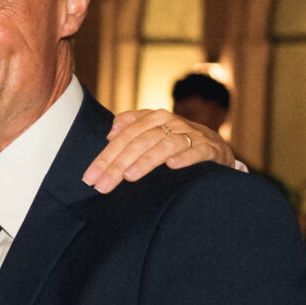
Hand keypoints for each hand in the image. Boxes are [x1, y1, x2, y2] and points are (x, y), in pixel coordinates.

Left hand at [81, 109, 231, 191]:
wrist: (216, 147)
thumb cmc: (176, 141)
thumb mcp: (152, 131)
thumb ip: (131, 127)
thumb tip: (110, 132)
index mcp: (154, 118)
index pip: (124, 138)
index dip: (105, 157)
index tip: (89, 178)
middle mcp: (172, 123)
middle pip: (139, 142)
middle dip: (118, 165)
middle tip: (103, 185)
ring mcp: (192, 135)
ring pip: (165, 145)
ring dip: (146, 160)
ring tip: (129, 176)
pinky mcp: (210, 148)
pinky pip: (197, 151)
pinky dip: (186, 157)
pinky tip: (173, 166)